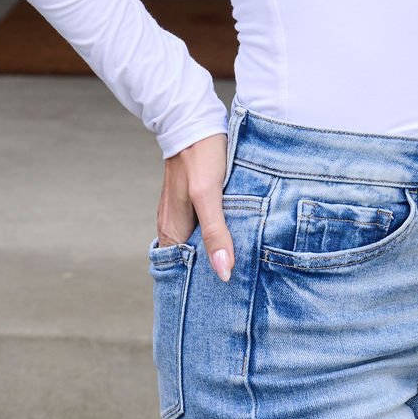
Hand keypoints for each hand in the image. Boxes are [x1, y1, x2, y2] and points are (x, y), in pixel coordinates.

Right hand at [156, 130, 234, 280]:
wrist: (194, 121)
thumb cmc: (199, 156)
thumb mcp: (208, 196)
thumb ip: (216, 233)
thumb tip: (223, 272)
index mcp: (172, 231)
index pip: (181, 272)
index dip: (198, 286)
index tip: (221, 298)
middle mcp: (174, 225)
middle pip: (192, 259)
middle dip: (212, 272)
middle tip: (240, 286)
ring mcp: (184, 213)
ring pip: (201, 242)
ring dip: (218, 251)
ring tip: (245, 265)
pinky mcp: (196, 201)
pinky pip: (207, 226)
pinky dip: (221, 233)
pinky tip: (239, 234)